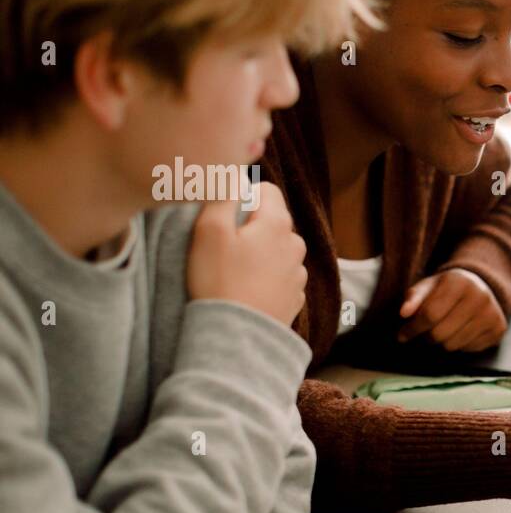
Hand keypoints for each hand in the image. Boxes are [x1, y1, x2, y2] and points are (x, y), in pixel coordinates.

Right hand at [187, 182, 306, 325]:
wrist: (236, 336)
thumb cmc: (219, 281)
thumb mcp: (209, 230)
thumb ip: (222, 195)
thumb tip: (233, 175)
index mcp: (278, 224)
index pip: (267, 190)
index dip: (243, 195)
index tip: (224, 215)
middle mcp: (296, 246)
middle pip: (274, 221)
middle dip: (251, 226)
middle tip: (224, 245)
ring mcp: (298, 274)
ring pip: (278, 249)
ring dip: (260, 253)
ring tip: (234, 270)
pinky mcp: (294, 298)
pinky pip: (279, 276)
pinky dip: (265, 277)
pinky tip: (246, 289)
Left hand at [397, 268, 506, 351]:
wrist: (480, 287)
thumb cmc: (447, 289)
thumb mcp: (428, 286)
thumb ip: (413, 298)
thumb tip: (404, 313)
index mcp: (459, 281)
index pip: (429, 315)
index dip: (412, 328)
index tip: (403, 334)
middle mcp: (480, 296)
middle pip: (440, 334)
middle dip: (426, 336)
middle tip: (424, 332)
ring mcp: (492, 314)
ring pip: (452, 345)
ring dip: (442, 342)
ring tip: (443, 330)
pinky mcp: (499, 329)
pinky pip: (468, 350)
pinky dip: (459, 344)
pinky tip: (460, 331)